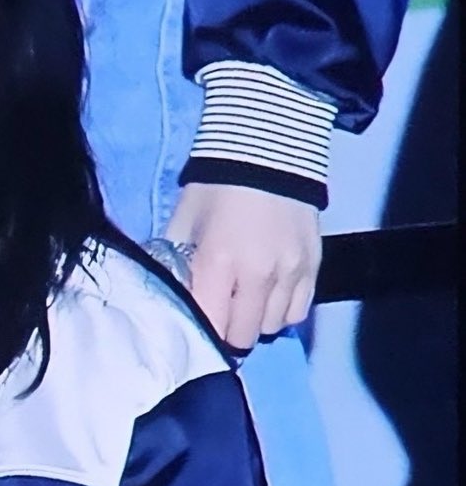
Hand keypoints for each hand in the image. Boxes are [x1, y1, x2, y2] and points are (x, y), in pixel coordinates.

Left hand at [161, 182, 320, 350]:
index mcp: (218, 262)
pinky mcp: (314, 266)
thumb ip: (174, 264)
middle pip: (243, 335)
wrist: (269, 150)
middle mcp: (259, 274)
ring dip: (255, 321)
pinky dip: (282, 310)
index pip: (210, 325)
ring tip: (245, 300)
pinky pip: (298, 312)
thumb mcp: (183, 223)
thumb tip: (171, 299)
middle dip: (228, 330)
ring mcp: (291, 272)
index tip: (197, 323)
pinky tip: (270, 295)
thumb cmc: (216, 187)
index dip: (201, 331)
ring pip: (272, 326)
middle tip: (221, 311)